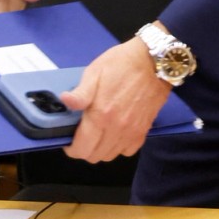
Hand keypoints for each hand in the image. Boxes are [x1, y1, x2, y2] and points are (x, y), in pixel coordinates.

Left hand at [59, 38, 170, 162]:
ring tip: (97, 134)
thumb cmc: (121, 64)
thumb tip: (65, 102)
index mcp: (101, 115)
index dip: (71, 149)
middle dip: (84, 149)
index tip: (69, 139)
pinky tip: (115, 134)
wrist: (154, 63)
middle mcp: (116, 129)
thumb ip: (80, 92)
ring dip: (100, 150)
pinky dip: (119, 147)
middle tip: (82, 135)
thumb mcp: (95, 72)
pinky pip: (128, 151)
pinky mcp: (143, 131)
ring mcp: (132, 132)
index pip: (81, 148)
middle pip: (94, 156)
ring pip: (110, 156)